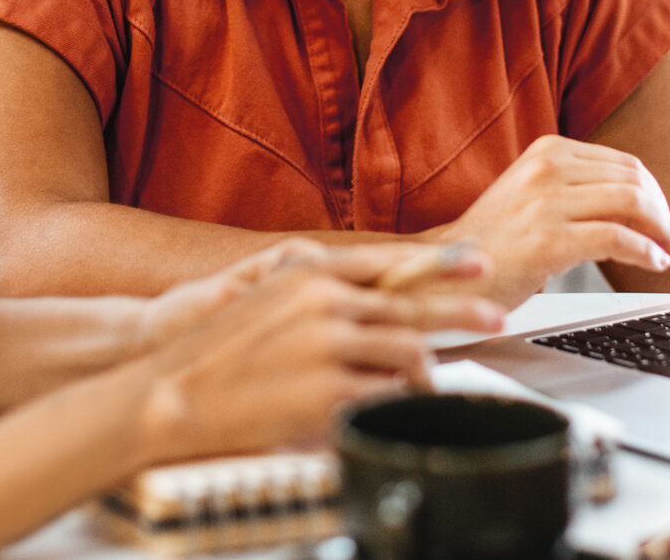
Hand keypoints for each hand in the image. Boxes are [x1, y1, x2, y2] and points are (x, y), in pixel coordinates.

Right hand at [132, 243, 503, 462]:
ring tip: (421, 387)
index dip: (437, 263)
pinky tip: (384, 406)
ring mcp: (328, 348)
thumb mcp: (261, 292)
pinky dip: (390, 403)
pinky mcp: (328, 394)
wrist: (173, 386)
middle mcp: (322, 304)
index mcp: (307, 275)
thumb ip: (312, 287)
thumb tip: (355, 292)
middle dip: (459, 314)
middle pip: (409, 309)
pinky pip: (384, 398)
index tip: (477, 263)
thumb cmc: (213, 343)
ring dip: (418, 375)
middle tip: (496, 315)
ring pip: (404, 358)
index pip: (386, 263)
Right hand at [437, 136, 669, 307]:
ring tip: (667, 252)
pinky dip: (645, 251)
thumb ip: (576, 187)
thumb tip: (639, 200)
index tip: (664, 218)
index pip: (623, 163)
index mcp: (545, 152)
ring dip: (662, 231)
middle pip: (634, 180)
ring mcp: (545, 203)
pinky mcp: (548, 240)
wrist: (450, 269)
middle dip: (664, 212)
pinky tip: (651, 263)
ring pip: (631, 203)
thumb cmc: (495, 241)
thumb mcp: (533, 194)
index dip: (655, 193)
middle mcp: (545, 169)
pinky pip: (617, 237)